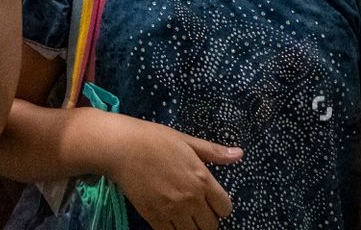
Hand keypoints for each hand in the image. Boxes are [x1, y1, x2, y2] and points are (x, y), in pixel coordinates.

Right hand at [103, 114, 240, 229]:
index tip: (210, 200)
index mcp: (202, 178)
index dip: (220, 205)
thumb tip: (239, 154)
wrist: (121, 147)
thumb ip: (213, 151)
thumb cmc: (153, 139)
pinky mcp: (155, 218)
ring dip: (191, 227)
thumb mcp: (185, 140)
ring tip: (183, 216)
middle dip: (206, 218)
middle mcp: (192, 199)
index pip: (225, 208)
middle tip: (196, 208)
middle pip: (211, 225)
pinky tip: (168, 219)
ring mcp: (173, 211)